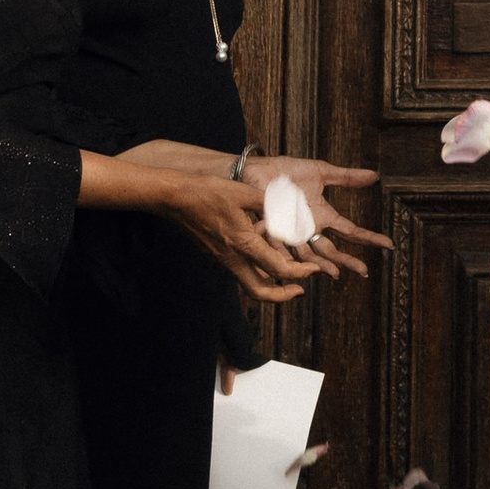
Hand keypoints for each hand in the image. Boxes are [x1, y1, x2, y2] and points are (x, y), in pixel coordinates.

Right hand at [158, 169, 322, 301]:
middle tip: (301, 289)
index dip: (300, 273)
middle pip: (260, 292)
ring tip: (287, 275)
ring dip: (270, 284)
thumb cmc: (208, 192)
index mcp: (244, 244)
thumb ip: (271, 203)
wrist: (175, 197)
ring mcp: (222, 259)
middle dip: (283, 296)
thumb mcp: (245, 193)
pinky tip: (264, 254)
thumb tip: (291, 208)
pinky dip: (255, 271)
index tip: (314, 270)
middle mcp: (233, 258)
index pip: (279, 270)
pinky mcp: (215, 255)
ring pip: (249, 283)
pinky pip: (239, 271)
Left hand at [241, 156, 389, 278]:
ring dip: (321, 265)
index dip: (369, 238)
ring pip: (308, 255)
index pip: (350, 232)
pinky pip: (280, 246)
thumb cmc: (287, 172)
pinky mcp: (272, 228)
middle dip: (348, 261)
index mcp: (323, 216)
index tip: (388, 244)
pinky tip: (301, 268)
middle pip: (331, 250)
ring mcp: (291, 232)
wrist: (258, 169)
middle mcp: (309, 229)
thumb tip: (375, 176)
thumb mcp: (322, 172)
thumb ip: (347, 177)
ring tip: (336, 273)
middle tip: (364, 270)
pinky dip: (287, 257)